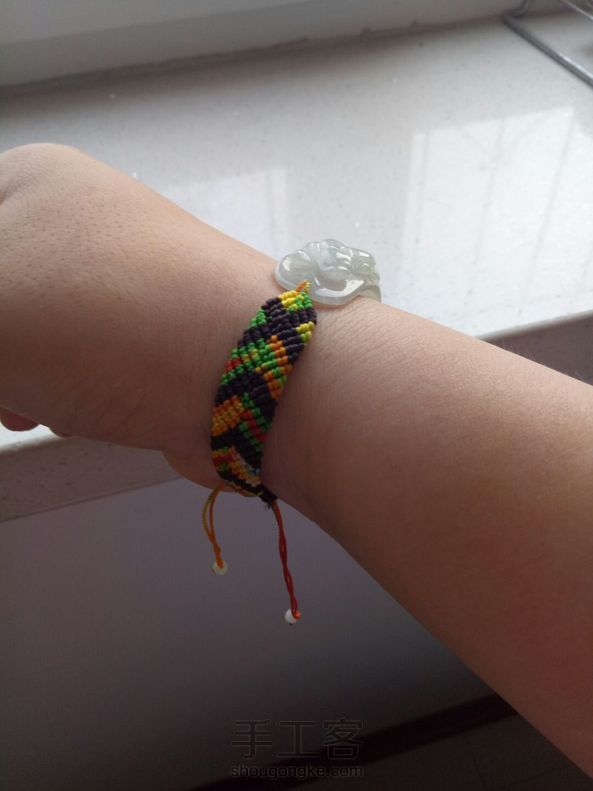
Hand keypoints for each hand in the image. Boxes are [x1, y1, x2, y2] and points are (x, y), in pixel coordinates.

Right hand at [0, 143, 275, 488]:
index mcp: (35, 181)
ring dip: (23, 377)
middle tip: (6, 387)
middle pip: (6, 293)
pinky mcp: (154, 336)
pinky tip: (80, 409)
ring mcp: (128, 282)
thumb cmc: (97, 323)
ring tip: (42, 401)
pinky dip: (69, 390)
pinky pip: (81, 363)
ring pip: (36, 336)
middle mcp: (87, 223)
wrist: (248, 375)